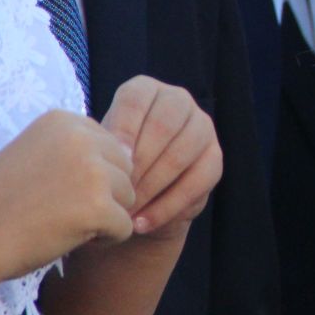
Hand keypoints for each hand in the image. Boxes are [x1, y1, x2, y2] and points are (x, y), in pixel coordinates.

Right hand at [0, 111, 134, 277]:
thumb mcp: (36, 155)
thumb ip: (78, 149)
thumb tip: (133, 154)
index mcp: (63, 120)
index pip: (109, 145)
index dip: (90, 174)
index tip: (55, 189)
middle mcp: (81, 138)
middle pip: (125, 168)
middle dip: (105, 194)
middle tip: (62, 210)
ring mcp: (92, 171)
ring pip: (129, 197)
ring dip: (105, 216)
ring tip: (65, 223)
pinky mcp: (98, 206)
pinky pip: (126, 226)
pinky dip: (105, 240)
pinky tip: (71, 239)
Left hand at [100, 77, 222, 240]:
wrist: (135, 199)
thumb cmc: (110, 168)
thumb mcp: (99, 153)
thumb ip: (104, 148)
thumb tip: (115, 156)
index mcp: (146, 90)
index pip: (136, 101)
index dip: (122, 131)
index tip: (109, 162)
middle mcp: (178, 100)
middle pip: (162, 126)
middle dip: (138, 165)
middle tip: (116, 194)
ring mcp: (202, 127)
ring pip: (180, 155)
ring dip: (150, 188)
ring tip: (125, 213)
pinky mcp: (215, 158)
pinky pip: (195, 183)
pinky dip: (165, 207)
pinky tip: (142, 223)